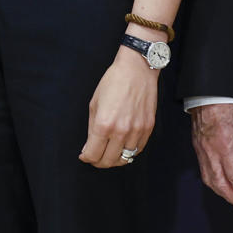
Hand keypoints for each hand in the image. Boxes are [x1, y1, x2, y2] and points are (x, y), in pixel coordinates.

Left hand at [79, 48, 157, 168]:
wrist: (137, 70)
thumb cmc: (113, 82)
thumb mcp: (94, 104)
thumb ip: (92, 129)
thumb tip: (89, 147)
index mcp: (104, 125)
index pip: (93, 154)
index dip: (86, 158)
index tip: (84, 156)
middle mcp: (121, 131)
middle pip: (108, 161)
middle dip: (99, 162)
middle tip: (95, 157)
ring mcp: (137, 131)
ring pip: (125, 159)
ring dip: (115, 159)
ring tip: (109, 153)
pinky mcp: (148, 128)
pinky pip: (138, 149)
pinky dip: (129, 152)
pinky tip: (123, 146)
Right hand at [190, 102, 232, 212]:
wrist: (209, 92)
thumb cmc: (229, 105)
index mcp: (225, 145)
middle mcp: (210, 152)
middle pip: (222, 186)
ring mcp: (202, 151)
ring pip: (211, 182)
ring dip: (225, 195)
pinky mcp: (197, 149)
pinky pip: (205, 173)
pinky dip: (215, 184)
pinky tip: (224, 188)